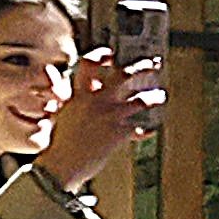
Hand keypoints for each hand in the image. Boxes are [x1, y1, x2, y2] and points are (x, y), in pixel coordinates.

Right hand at [41, 51, 167, 188]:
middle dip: (143, 67)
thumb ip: (65, 94)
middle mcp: (97, 100)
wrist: (61, 165)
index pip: (90, 63)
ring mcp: (110, 116)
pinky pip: (139, 129)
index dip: (102, 55)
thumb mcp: (61, 112)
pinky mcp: (119, 134)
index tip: (112, 54)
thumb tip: (57, 78)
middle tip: (156, 63)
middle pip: (124, 75)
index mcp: (80, 93)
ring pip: (140, 100)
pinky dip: (146, 130)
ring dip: (154, 97)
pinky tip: (151, 130)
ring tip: (161, 95)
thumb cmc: (58, 140)